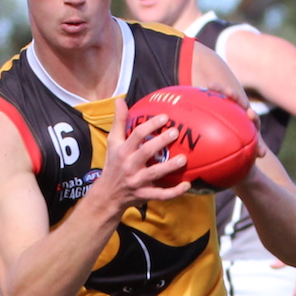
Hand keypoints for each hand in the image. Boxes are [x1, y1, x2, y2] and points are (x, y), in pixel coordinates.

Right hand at [88, 97, 190, 217]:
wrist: (108, 195)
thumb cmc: (114, 164)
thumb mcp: (113, 143)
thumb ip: (118, 122)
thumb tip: (120, 100)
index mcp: (123, 151)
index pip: (136, 135)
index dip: (150, 125)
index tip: (165, 117)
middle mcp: (129, 165)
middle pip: (146, 152)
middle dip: (161, 142)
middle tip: (175, 132)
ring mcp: (137, 182)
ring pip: (155, 173)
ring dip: (169, 166)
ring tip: (184, 159)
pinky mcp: (144, 195)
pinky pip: (161, 195)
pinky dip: (174, 192)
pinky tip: (187, 185)